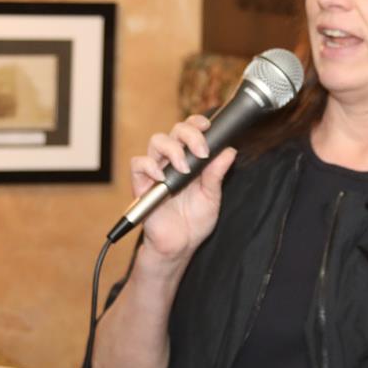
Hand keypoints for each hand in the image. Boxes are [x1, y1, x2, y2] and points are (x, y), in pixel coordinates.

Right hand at [129, 115, 236, 265]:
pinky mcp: (142, 184)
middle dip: (189, 135)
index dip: (197, 122)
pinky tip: (163, 178)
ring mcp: (156, 171)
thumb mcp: (212, 197)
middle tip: (201, 152)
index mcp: (190, 160)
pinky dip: (149, 166)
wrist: (180, 245)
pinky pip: (138, 164)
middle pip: (174, 130)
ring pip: (156, 141)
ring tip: (184, 169)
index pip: (190, 130)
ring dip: (172, 150)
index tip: (208, 127)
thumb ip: (217, 174)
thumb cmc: (195, 221)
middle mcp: (172, 161)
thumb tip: (229, 151)